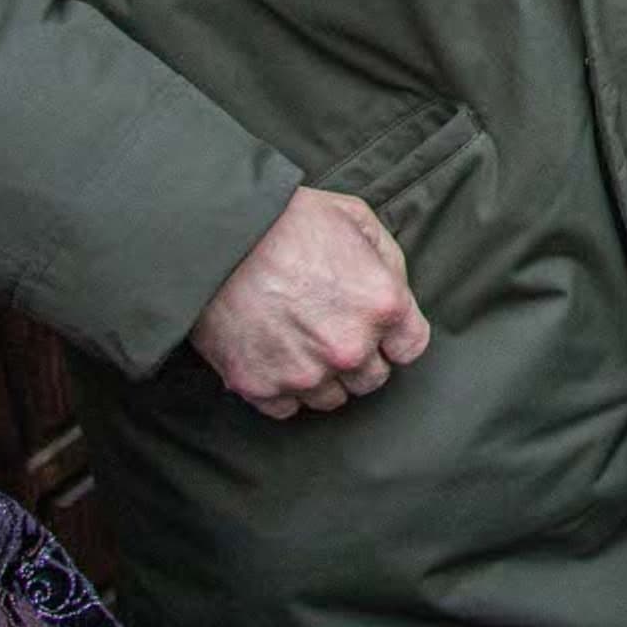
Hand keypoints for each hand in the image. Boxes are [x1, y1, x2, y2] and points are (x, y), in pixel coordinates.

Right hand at [188, 187, 431, 418]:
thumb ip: (387, 262)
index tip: (376, 328)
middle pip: (372, 379)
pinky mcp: (260, 387)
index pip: (410, 348)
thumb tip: (395, 293)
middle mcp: (349, 348)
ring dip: (321, 376)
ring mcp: (304, 373)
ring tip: (298, 340)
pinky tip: (273, 354)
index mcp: (382, 304)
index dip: (394, 337)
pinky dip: (282, 387)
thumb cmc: (287, 220)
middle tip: (329, 328)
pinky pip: (286, 407)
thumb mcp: (356, 218)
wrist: (215, 237)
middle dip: (359, 357)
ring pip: (331, 398)